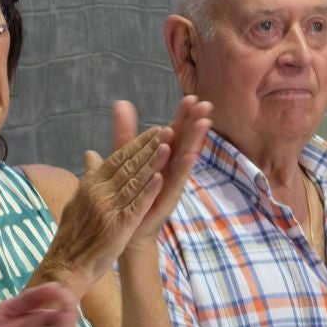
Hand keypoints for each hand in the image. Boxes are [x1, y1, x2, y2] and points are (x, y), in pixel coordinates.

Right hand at [44, 102, 171, 289]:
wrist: (66, 264)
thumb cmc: (72, 235)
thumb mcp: (78, 200)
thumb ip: (88, 176)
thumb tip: (90, 154)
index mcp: (91, 184)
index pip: (117, 158)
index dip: (137, 144)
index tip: (154, 131)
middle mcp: (99, 192)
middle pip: (128, 165)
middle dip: (149, 147)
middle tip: (167, 131)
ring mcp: (109, 209)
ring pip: (134, 181)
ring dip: (152, 163)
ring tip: (168, 146)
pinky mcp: (118, 226)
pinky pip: (136, 205)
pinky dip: (148, 191)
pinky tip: (161, 178)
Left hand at [128, 95, 213, 246]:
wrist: (126, 229)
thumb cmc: (130, 193)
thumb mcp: (125, 157)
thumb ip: (125, 132)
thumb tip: (120, 103)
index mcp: (163, 157)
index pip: (175, 132)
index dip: (183, 116)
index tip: (193, 97)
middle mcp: (171, 168)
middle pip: (185, 141)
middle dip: (195, 122)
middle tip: (206, 104)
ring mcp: (171, 184)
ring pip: (185, 158)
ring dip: (195, 141)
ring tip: (204, 123)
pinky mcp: (167, 199)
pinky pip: (176, 181)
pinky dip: (182, 168)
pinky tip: (190, 155)